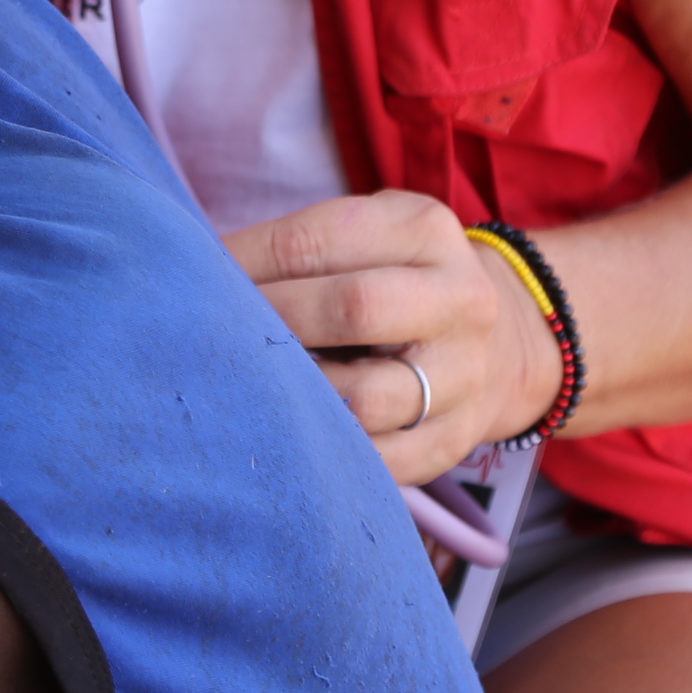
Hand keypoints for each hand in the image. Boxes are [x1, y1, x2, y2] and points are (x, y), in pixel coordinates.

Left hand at [223, 191, 563, 485]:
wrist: (500, 339)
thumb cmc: (398, 277)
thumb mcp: (368, 233)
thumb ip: (299, 248)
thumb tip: (198, 275)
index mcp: (425, 229)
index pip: (315, 242)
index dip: (242, 263)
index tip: (191, 278)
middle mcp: (459, 299)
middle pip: (352, 308)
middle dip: (269, 322)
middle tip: (212, 336)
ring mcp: (465, 376)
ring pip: (366, 400)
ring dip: (295, 397)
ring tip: (247, 390)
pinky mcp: (455, 441)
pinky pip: (381, 463)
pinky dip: (327, 455)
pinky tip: (287, 438)